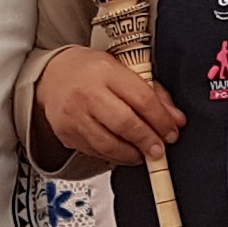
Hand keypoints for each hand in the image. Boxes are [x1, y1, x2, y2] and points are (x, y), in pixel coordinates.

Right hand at [36, 47, 180, 168]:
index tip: (171, 131)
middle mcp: (88, 93)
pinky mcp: (67, 133)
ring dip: (132, 153)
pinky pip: (96, 152)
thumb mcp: (123, 70)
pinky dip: (115, 156)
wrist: (52, 75)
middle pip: (125, 124)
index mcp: (106, 71)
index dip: (161, 119)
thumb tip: (175, 119)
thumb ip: (152, 93)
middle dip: (148, 140)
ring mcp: (75, 115)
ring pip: (109, 144)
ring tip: (144, 153)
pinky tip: (124, 153)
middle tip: (159, 149)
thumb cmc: (91, 71)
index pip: (141, 98)